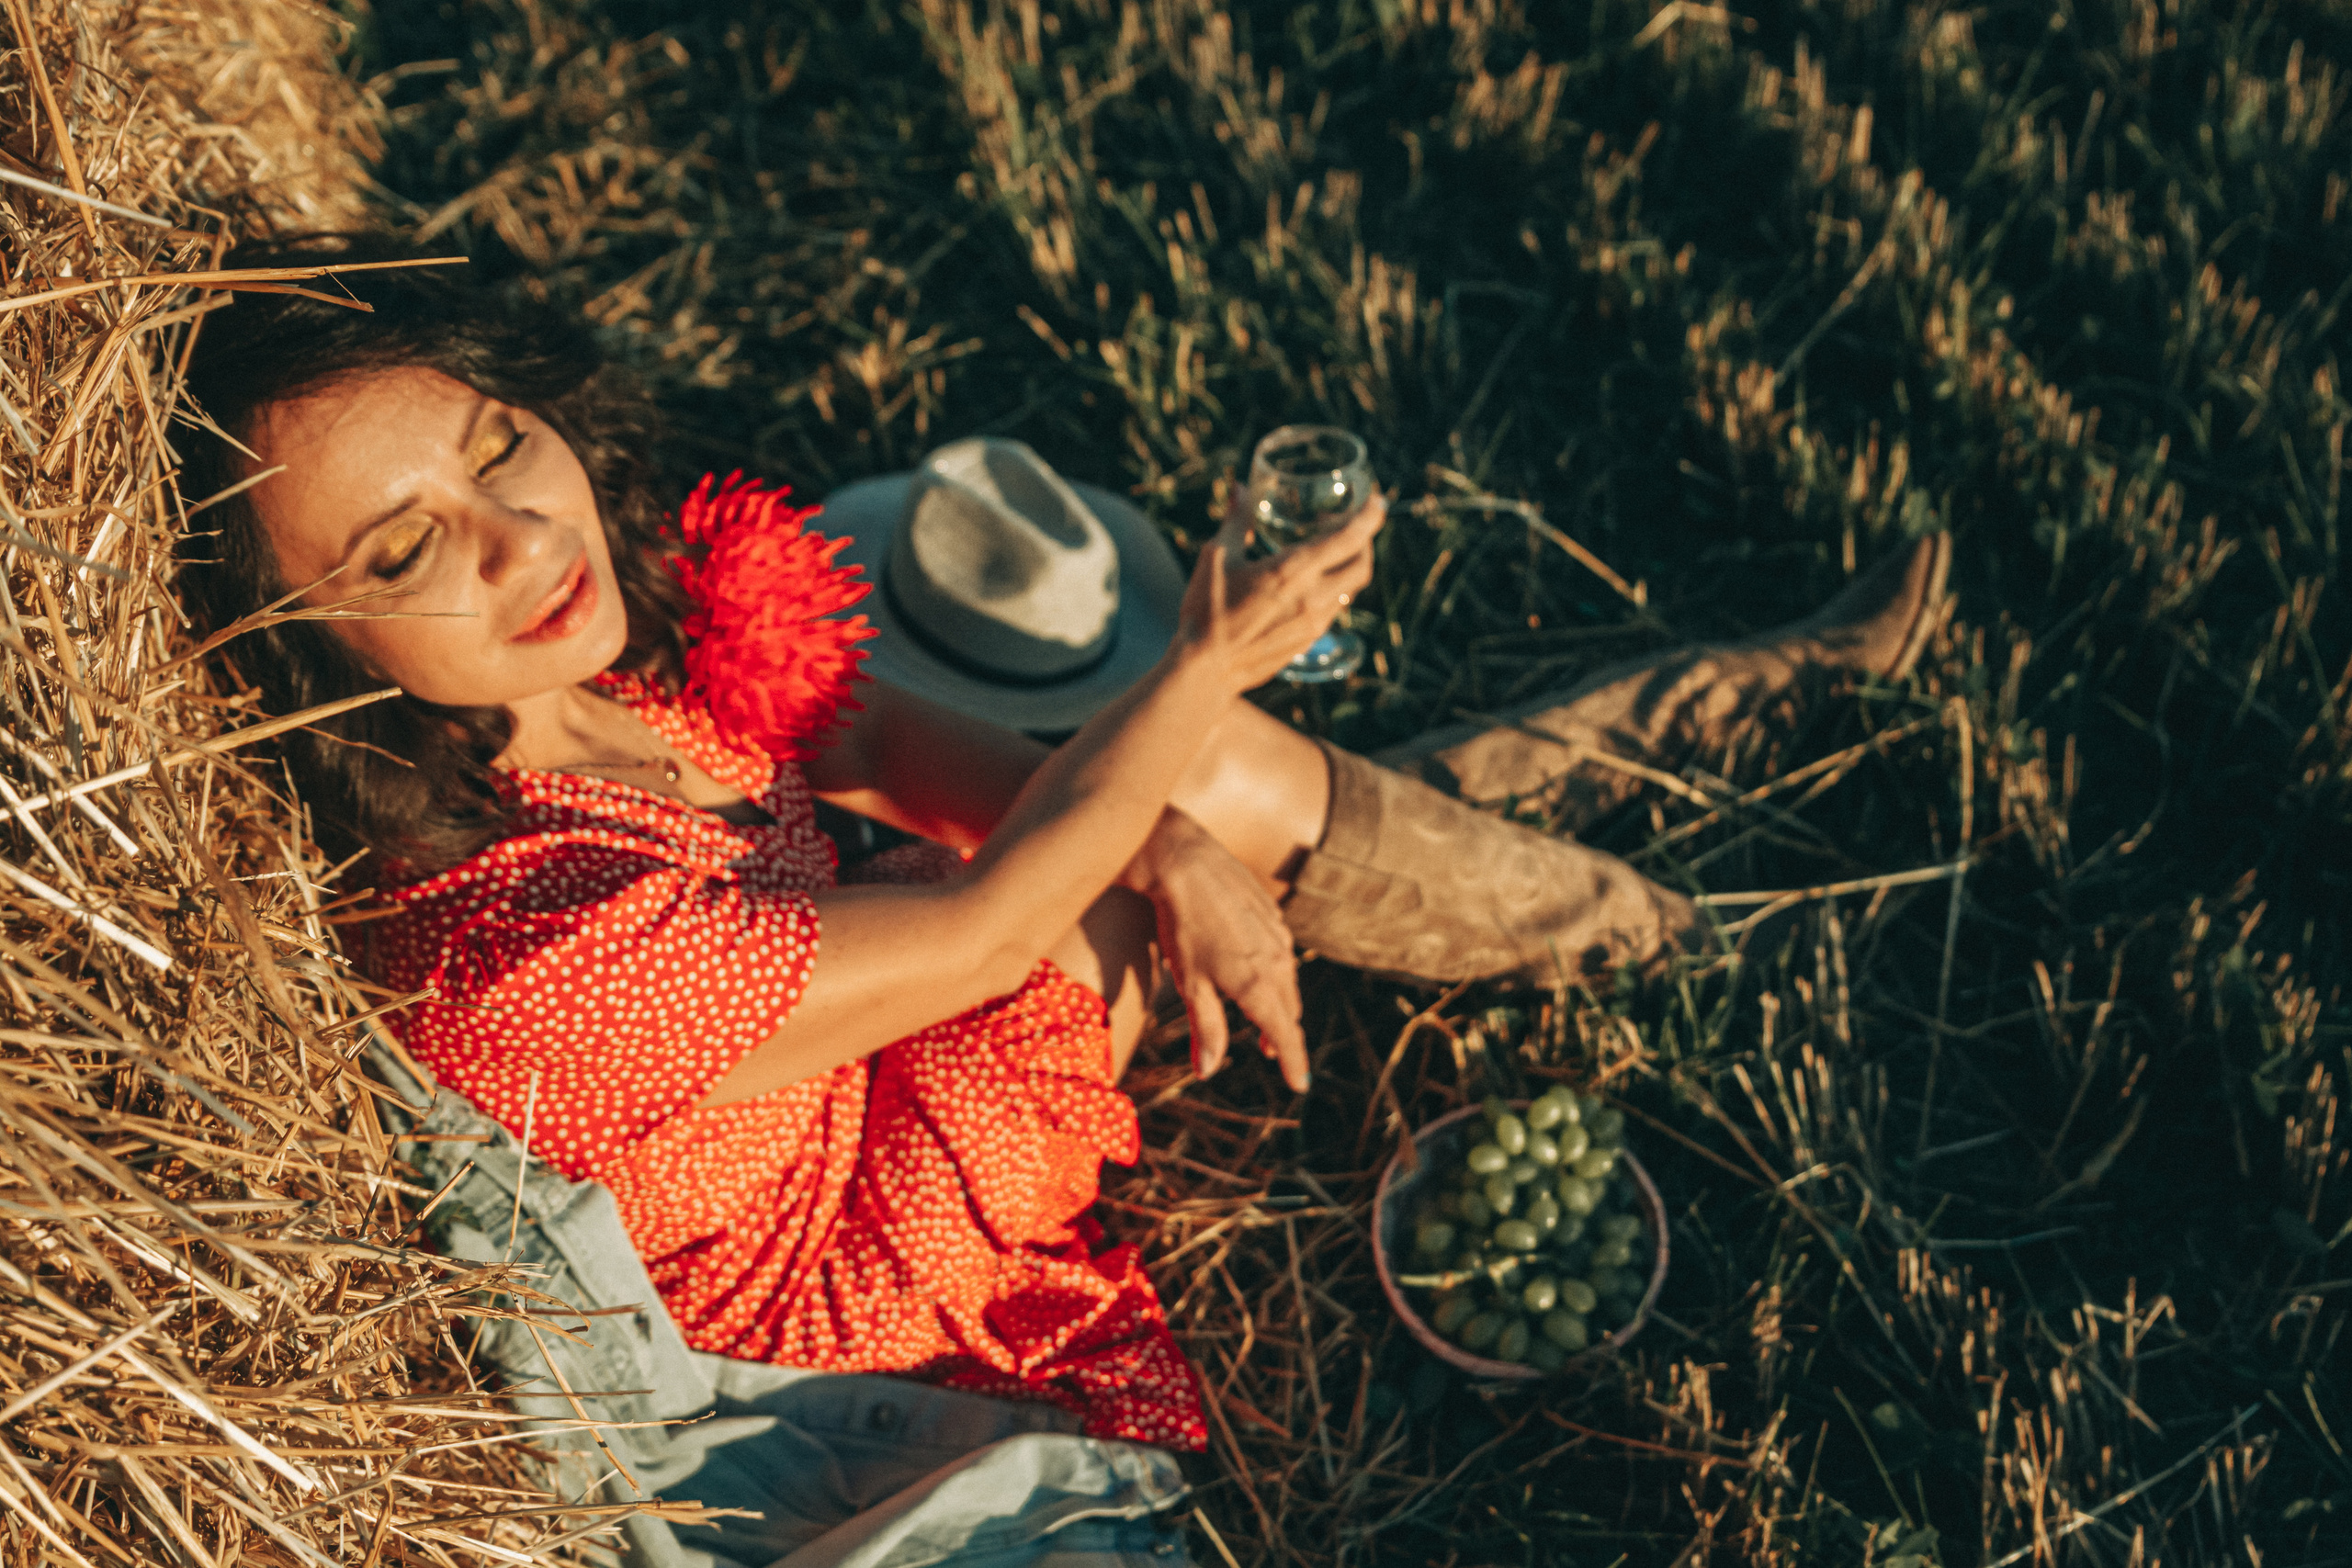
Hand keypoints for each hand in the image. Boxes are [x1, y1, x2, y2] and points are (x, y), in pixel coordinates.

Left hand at [1122, 809, 1306, 1089]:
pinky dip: (1272, 971)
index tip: (1298, 1085)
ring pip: (1287, 981)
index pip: (1286, 1036)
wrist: (1183, 862)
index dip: (1294, 1064)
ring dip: (1277, 1003)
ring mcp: (1279, 935)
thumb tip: (1209, 1071)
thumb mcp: (1189, 983)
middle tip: (1268, 1052)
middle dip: (1282, 1035)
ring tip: (1258, 1015)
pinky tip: (1250, 966)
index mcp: (1257, 984)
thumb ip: (1205, 1029)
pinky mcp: (1273, 914)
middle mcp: (1277, 961)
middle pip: (1289, 1011)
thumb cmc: (1180, 925)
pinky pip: (1281, 953)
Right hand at [1174, 492, 1385, 691]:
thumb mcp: (1217, 557)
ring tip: (1329, 555)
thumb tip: (1240, 490)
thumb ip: (1236, 521)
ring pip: (1350, 591)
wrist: (1204, 671)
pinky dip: (1332, 592)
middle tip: (1351, 527)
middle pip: (1362, 566)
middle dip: (1365, 542)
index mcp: (1293, 571)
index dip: (1370, 516)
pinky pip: (1332, 611)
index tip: (1377, 501)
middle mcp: (1312, 598)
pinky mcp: (1306, 644)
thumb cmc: (1206, 611)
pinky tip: (1310, 587)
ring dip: (1348, 568)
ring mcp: (1313, 625)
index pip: (1349, 538)